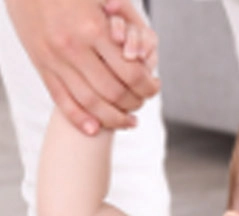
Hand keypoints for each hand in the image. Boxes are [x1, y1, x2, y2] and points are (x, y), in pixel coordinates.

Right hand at [5, 0, 159, 134]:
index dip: (148, 87)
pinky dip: (79, 118)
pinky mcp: (41, 65)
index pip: (132, 73)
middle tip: (142, 102)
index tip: (154, 86)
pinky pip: (61, 100)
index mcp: (93, 29)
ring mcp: (55, 59)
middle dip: (134, 103)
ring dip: (114, 118)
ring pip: (90, 103)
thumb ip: (124, 21)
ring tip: (129, 121)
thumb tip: (144, 51)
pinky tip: (95, 128)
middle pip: (114, 93)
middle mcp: (73, 47)